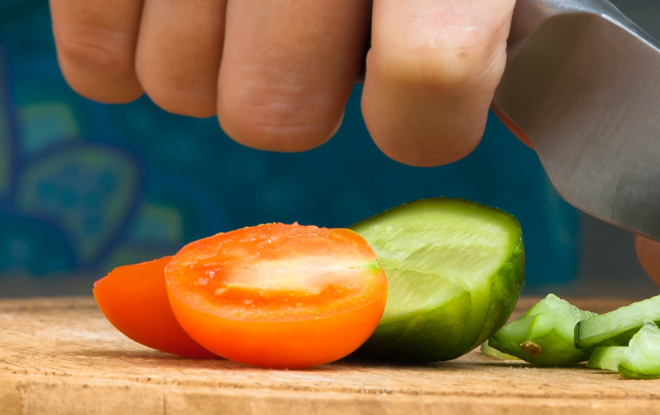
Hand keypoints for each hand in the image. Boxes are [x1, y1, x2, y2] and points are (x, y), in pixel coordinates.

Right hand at [49, 0, 513, 165]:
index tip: (410, 106)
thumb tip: (542, 117)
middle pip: (277, 113)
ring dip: (211, 77)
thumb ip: (504, 25)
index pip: (428, 79)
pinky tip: (163, 21)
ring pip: (181, 88)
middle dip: (295, 106)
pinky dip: (117, 56)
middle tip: (309, 55)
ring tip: (241, 22)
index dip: (420, 122)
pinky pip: (91, 50)